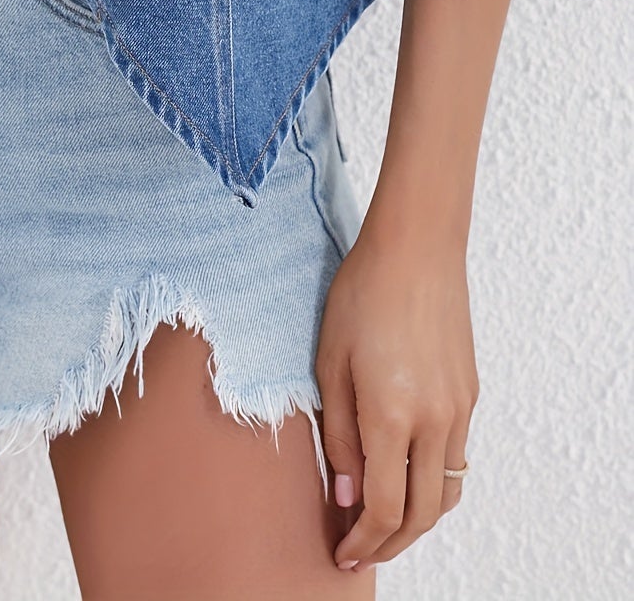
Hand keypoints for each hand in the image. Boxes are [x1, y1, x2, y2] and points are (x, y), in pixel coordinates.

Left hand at [315, 222, 478, 571]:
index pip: (385, 507)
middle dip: (391, 544)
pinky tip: (405, 475)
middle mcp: (435, 420)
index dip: (364, 541)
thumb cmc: (361, 293)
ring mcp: (460, 409)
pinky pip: (456, 458)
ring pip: (445, 492)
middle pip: (422, 514)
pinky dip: (432, 483)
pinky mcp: (470, 394)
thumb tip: (348, 497)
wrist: (416, 247)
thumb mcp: (330, 363)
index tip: (343, 554)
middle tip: (361, 551)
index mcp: (392, 414)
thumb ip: (339, 436)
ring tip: (382, 522)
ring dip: (416, 519)